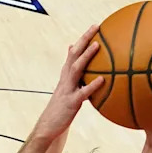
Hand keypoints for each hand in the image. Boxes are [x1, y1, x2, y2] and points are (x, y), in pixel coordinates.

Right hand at [33, 25, 104, 141]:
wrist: (48, 127)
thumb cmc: (61, 108)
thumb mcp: (66, 89)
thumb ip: (71, 74)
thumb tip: (74, 60)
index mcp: (66, 75)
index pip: (74, 52)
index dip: (84, 39)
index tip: (95, 26)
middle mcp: (65, 79)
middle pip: (74, 55)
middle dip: (85, 39)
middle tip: (96, 26)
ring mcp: (67, 90)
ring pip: (76, 69)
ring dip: (87, 56)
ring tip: (98, 45)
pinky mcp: (71, 103)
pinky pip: (83, 93)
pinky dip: (92, 85)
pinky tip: (103, 80)